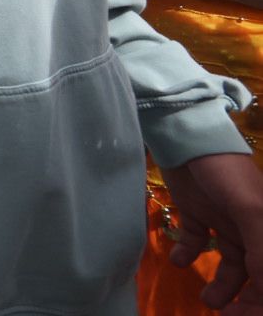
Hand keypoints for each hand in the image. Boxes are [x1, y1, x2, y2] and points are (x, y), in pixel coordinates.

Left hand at [162, 152, 262, 311]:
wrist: (186, 135)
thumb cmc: (225, 171)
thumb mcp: (251, 211)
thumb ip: (262, 249)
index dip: (261, 299)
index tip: (243, 315)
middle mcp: (251, 228)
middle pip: (255, 274)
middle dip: (244, 299)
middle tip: (224, 314)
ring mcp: (223, 219)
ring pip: (230, 264)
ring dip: (220, 285)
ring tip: (208, 301)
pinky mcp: (195, 209)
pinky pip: (195, 240)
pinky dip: (187, 253)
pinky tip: (177, 260)